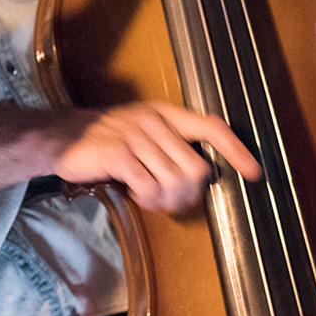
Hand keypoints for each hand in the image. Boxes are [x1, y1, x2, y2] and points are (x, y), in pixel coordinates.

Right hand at [50, 101, 260, 213]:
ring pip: (176, 182)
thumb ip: (169, 146)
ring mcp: (137, 136)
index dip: (236, 151)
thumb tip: (197, 177)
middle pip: (197, 168)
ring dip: (165, 200)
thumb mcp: (141, 132)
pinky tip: (135, 195)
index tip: (254, 172)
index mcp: (166, 114)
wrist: (61, 137)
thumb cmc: (104, 140)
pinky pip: (149, 187)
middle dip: (189, 194)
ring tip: (149, 198)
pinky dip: (146, 200)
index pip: (212, 127)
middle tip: (169, 201)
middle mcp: (155, 121)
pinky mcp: (119, 154)